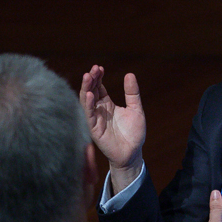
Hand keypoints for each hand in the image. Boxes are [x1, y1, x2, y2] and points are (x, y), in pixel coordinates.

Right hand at [79, 66, 146, 192]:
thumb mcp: (136, 109)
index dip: (98, 77)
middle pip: (91, 91)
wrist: (133, 153)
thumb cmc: (134, 133)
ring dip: (86, 88)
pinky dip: (88, 104)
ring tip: (87, 76)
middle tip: (94, 68)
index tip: (99, 67)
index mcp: (107, 105)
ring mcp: (95, 119)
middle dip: (91, 79)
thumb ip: (132, 93)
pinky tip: (89, 94)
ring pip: (86, 101)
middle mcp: (99, 111)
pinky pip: (88, 115)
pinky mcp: (94, 129)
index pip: (99, 88)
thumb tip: (129, 74)